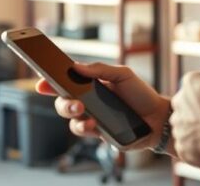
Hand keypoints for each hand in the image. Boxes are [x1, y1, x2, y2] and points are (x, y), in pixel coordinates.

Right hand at [37, 61, 169, 150]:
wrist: (158, 118)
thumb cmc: (141, 94)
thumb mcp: (123, 74)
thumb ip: (100, 69)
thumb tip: (76, 66)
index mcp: (90, 84)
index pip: (65, 81)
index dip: (49, 81)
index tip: (41, 81)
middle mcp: (87, 101)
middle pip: (61, 100)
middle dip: (60, 99)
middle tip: (72, 99)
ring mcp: (91, 117)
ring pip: (68, 117)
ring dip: (70, 113)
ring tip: (81, 109)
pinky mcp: (98, 133)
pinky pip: (82, 130)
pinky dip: (84, 126)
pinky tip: (94, 123)